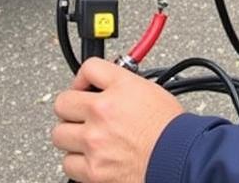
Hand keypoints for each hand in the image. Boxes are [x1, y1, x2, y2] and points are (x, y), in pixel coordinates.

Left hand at [52, 58, 183, 182]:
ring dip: (71, 135)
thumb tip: (105, 84)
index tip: (85, 85)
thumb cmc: (171, 128)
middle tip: (80, 113)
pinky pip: (68, 163)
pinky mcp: (93, 170)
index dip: (84, 77)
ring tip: (85, 137)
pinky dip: (77, 162)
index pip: (88, 67)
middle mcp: (102, 112)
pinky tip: (90, 157)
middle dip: (71, 107)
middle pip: (63, 102)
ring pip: (59, 134)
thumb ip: (122, 84)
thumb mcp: (150, 89)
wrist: (179, 160)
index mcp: (119, 87)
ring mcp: (94, 142)